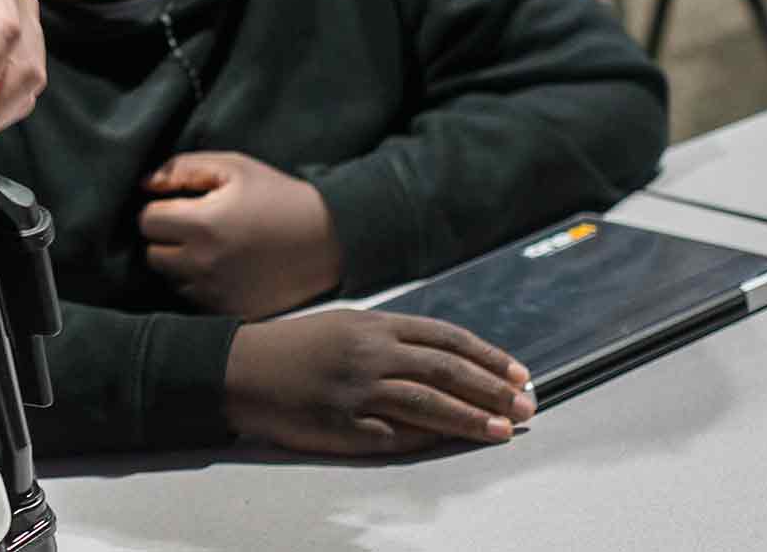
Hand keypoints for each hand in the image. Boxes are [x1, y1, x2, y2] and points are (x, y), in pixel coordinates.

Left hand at [137, 151, 342, 318]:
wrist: (328, 241)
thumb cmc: (279, 197)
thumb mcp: (235, 168)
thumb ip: (183, 169)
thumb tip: (145, 183)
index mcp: (202, 224)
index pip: (146, 221)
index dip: (161, 209)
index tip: (182, 205)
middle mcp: (203, 264)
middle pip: (152, 254)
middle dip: (166, 238)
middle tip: (196, 227)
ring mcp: (215, 294)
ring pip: (171, 280)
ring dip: (181, 264)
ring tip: (213, 248)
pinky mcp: (229, 313)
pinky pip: (194, 300)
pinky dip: (201, 285)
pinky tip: (225, 268)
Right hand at [226, 311, 534, 454]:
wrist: (239, 369)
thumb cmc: (293, 348)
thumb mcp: (344, 327)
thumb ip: (392, 340)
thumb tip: (445, 361)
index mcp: (374, 325)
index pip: (446, 338)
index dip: (487, 356)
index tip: (517, 372)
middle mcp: (371, 353)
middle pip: (447, 370)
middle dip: (493, 388)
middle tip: (527, 402)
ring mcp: (358, 390)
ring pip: (430, 403)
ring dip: (473, 417)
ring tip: (505, 428)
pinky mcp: (344, 424)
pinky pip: (397, 435)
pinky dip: (429, 438)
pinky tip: (454, 442)